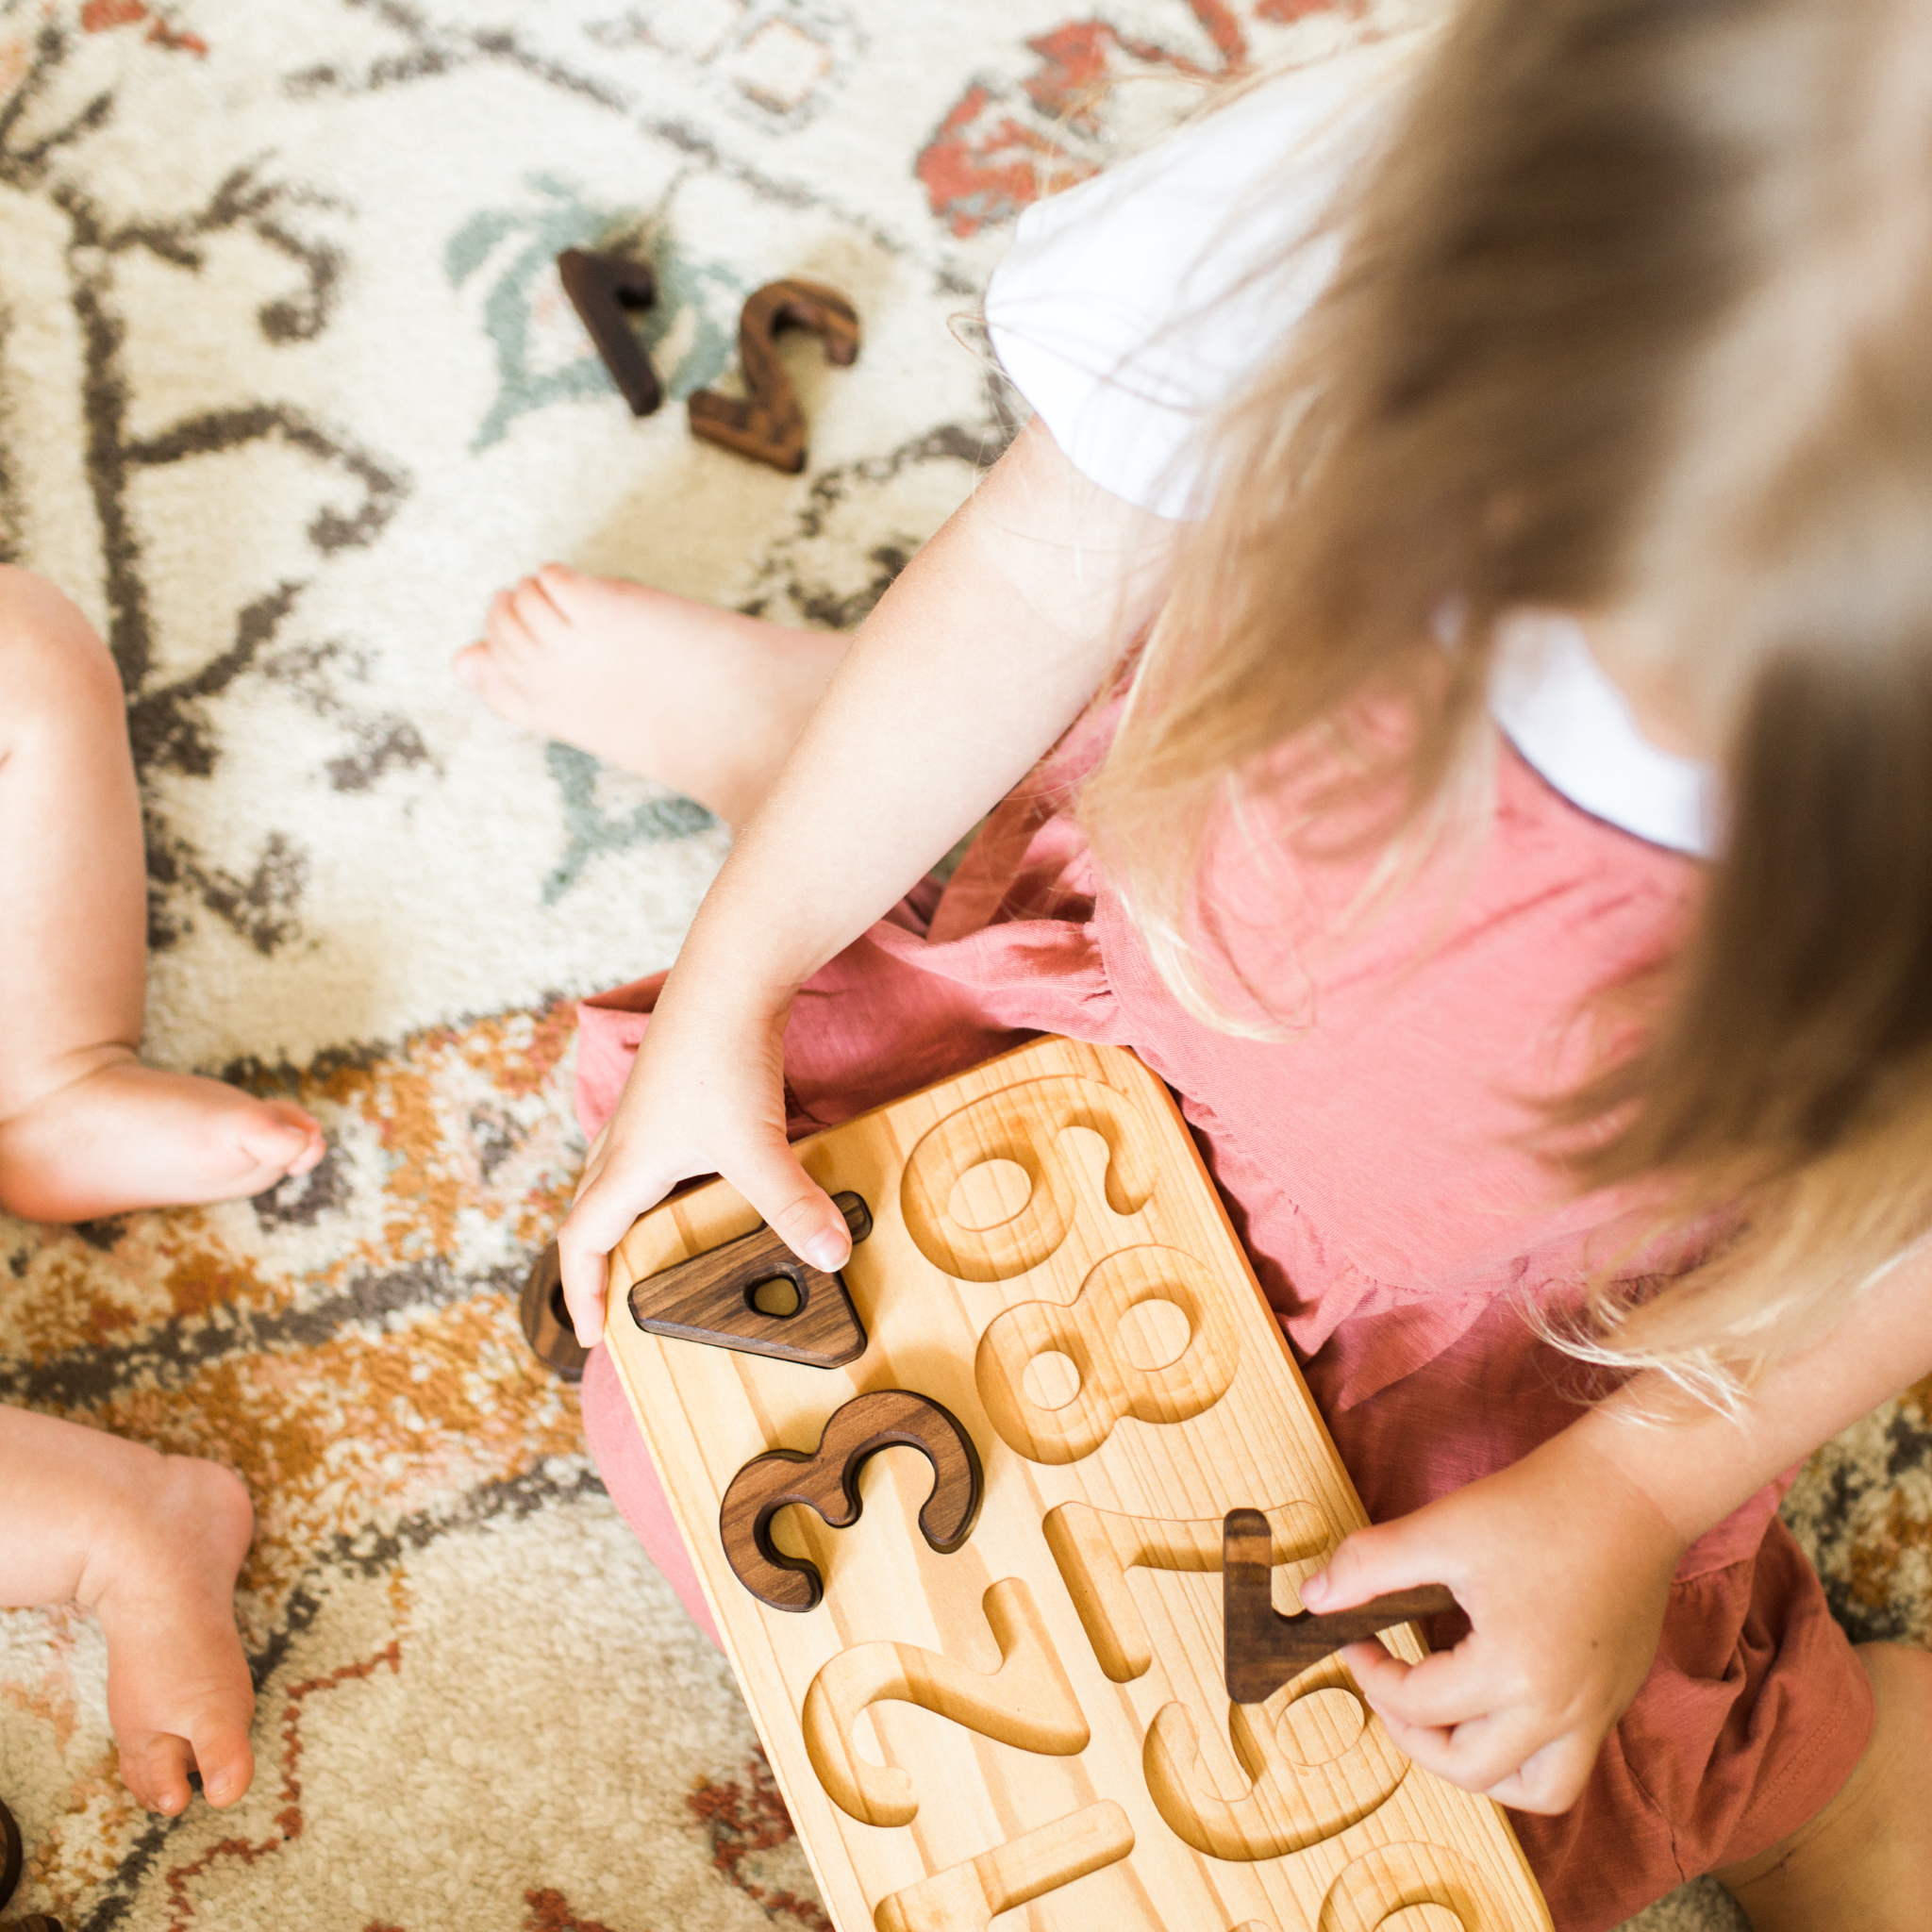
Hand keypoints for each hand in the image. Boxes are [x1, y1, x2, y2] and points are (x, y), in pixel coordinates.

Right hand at [554, 974, 851, 1347]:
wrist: (730, 971)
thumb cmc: (722, 1056)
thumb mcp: (758, 1145)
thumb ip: (791, 1205)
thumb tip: (831, 1259)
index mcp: (626, 1165)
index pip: (582, 1243)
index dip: (581, 1293)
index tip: (591, 1335)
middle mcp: (625, 1139)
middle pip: (590, 1210)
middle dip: (597, 1261)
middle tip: (614, 1299)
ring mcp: (646, 1108)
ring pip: (616, 1176)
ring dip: (623, 1216)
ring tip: (652, 1247)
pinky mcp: (673, 1084)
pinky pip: (647, 1148)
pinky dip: (655, 1178)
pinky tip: (696, 1178)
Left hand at [1297, 1429, 1688, 1812]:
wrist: (1634, 1488)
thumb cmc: (1540, 1505)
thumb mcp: (1443, 1530)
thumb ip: (1370, 1566)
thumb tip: (1315, 1599)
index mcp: (1515, 1673)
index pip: (1419, 1704)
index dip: (1370, 1673)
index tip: (1352, 1637)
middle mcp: (1563, 1710)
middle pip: (1472, 1770)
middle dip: (1412, 1737)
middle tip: (1387, 1688)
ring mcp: (1598, 1710)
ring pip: (1538, 1789)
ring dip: (1481, 1768)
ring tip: (1443, 1720)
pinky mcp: (1617, 1696)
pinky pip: (1568, 1758)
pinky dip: (1525, 1752)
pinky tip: (1494, 1702)